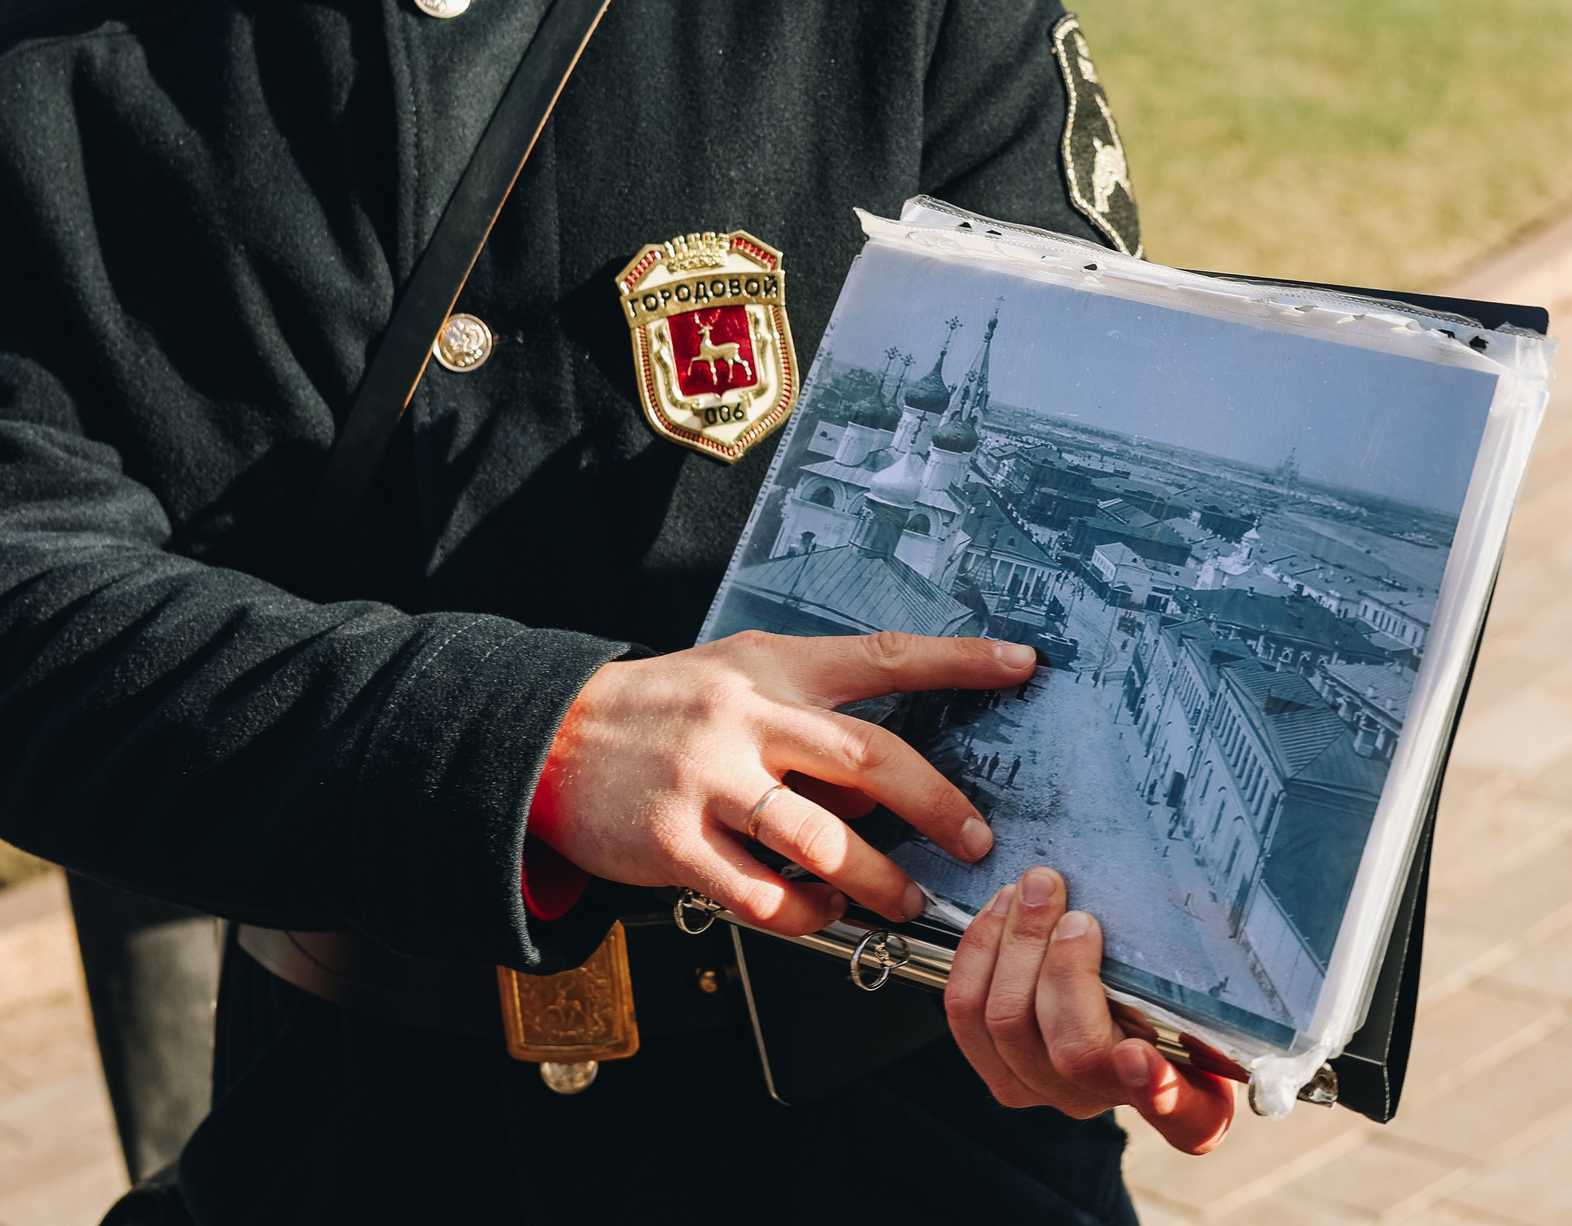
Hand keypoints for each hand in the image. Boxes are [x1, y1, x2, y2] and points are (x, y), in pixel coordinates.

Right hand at [532, 631, 1034, 933]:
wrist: (549, 738)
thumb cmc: (661, 709)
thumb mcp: (738, 681)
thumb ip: (810, 727)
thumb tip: (884, 793)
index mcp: (774, 668)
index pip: (883, 656)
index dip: (958, 660)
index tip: (1022, 666)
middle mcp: (749, 717)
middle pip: (869, 758)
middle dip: (936, 804)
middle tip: (977, 839)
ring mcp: (709, 780)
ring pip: (820, 837)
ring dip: (875, 878)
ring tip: (905, 902)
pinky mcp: (673, 841)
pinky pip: (757, 891)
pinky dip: (802, 911)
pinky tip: (821, 914)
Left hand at [945, 867, 1237, 1154]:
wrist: (1117, 1011)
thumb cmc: (1173, 1000)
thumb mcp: (1213, 998)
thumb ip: (1214, 984)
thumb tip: (1212, 918)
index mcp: (1185, 1101)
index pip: (1183, 1116)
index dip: (1157, 1091)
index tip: (1139, 1053)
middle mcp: (1110, 1103)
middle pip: (1075, 1050)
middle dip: (1065, 969)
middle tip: (1077, 913)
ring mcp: (1044, 1090)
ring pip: (1009, 1025)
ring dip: (1017, 947)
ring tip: (1036, 892)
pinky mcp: (996, 1067)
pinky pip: (966, 1015)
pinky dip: (980, 951)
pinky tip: (1003, 909)